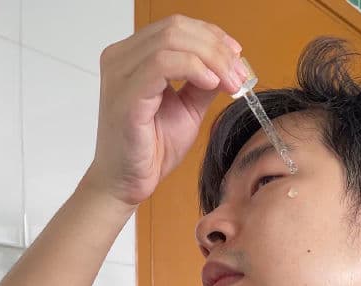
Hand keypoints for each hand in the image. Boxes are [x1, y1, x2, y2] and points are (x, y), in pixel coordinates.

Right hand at [81, 14, 245, 209]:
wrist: (127, 184)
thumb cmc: (150, 150)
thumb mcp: (187, 110)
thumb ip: (202, 85)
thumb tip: (228, 65)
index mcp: (132, 57)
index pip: (175, 27)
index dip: (211, 36)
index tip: (237, 56)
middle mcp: (121, 59)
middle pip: (176, 28)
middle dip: (216, 48)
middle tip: (239, 73)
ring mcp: (120, 75)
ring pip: (171, 40)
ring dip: (211, 59)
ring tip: (230, 82)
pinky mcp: (126, 97)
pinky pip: (161, 64)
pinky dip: (193, 69)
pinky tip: (211, 84)